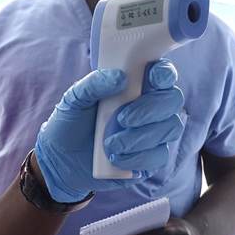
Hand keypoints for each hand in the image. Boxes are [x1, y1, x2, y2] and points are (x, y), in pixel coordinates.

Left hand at [34, 60, 184, 202]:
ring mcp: (153, 134)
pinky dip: (136, 157)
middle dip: (151, 109)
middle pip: (173, 100)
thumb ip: (94, 84)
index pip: (162, 74)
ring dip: (140, 136)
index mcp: (135, 86)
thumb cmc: (72, 123)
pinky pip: (158, 156)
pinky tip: (115, 158)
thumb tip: (119, 77)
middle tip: (123, 118)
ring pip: (170, 128)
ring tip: (110, 143)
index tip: (153, 79)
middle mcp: (150, 107)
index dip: (164, 74)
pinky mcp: (150, 159)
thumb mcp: (74, 99)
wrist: (61, 160)